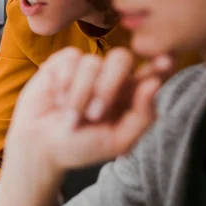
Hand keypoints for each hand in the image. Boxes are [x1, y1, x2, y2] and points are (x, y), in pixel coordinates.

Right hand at [8, 46, 172, 172]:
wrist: (40, 146)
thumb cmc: (81, 146)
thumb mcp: (118, 142)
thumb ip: (142, 117)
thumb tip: (154, 84)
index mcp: (130, 94)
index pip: (151, 70)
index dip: (159, 62)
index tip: (165, 62)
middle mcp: (110, 76)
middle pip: (121, 58)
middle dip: (107, 87)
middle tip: (94, 115)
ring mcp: (86, 67)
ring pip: (92, 61)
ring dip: (80, 93)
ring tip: (70, 115)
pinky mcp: (62, 62)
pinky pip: (70, 58)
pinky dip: (64, 82)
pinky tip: (58, 99)